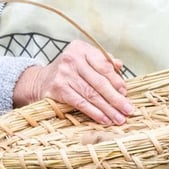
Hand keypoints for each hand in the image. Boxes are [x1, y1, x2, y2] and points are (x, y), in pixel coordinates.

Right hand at [13, 40, 134, 124]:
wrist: (40, 80)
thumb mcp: (84, 59)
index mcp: (81, 49)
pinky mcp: (58, 90)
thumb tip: (120, 66)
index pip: (103, 65)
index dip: (116, 80)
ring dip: (108, 109)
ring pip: (91, 95)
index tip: (126, 92)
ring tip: (119, 118)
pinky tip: (105, 119)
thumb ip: (102, 61)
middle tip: (128, 109)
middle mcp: (72, 59)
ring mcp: (64, 75)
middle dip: (116, 98)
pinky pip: (81, 103)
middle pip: (99, 82)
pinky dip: (95, 113)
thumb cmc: (69, 70)